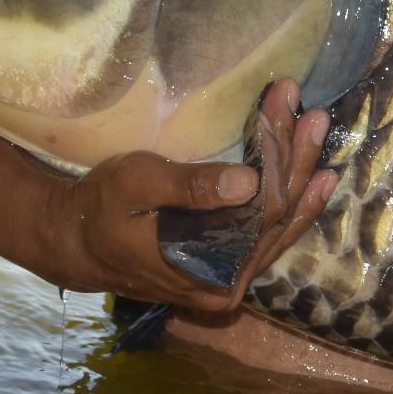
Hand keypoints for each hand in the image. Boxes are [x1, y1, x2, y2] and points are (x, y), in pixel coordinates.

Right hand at [38, 79, 335, 314]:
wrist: (73, 244)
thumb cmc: (100, 209)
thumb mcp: (135, 186)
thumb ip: (190, 187)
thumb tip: (249, 181)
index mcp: (207, 273)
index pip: (263, 212)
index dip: (282, 158)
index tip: (287, 108)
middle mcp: (227, 284)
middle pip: (279, 219)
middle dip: (298, 160)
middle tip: (315, 114)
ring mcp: (230, 278)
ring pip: (279, 225)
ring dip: (300, 175)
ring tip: (319, 132)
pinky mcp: (226, 265)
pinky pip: (268, 232)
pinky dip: (293, 201)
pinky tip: (315, 178)